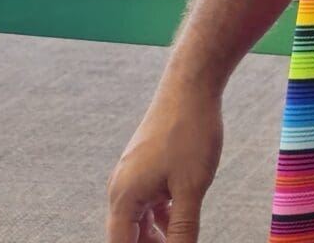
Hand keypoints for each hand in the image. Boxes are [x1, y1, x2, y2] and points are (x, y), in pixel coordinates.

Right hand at [107, 81, 223, 242]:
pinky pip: (149, 201)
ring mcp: (134, 176)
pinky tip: (179, 222)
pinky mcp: (147, 166)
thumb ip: (183, 229)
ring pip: (140, 219)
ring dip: (156, 236)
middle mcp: (122, 189)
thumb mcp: (191, 188)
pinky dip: (162, 216)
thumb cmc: (190, 133)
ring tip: (179, 240)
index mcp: (124, 199)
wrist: (191, 86)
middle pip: (128, 236)